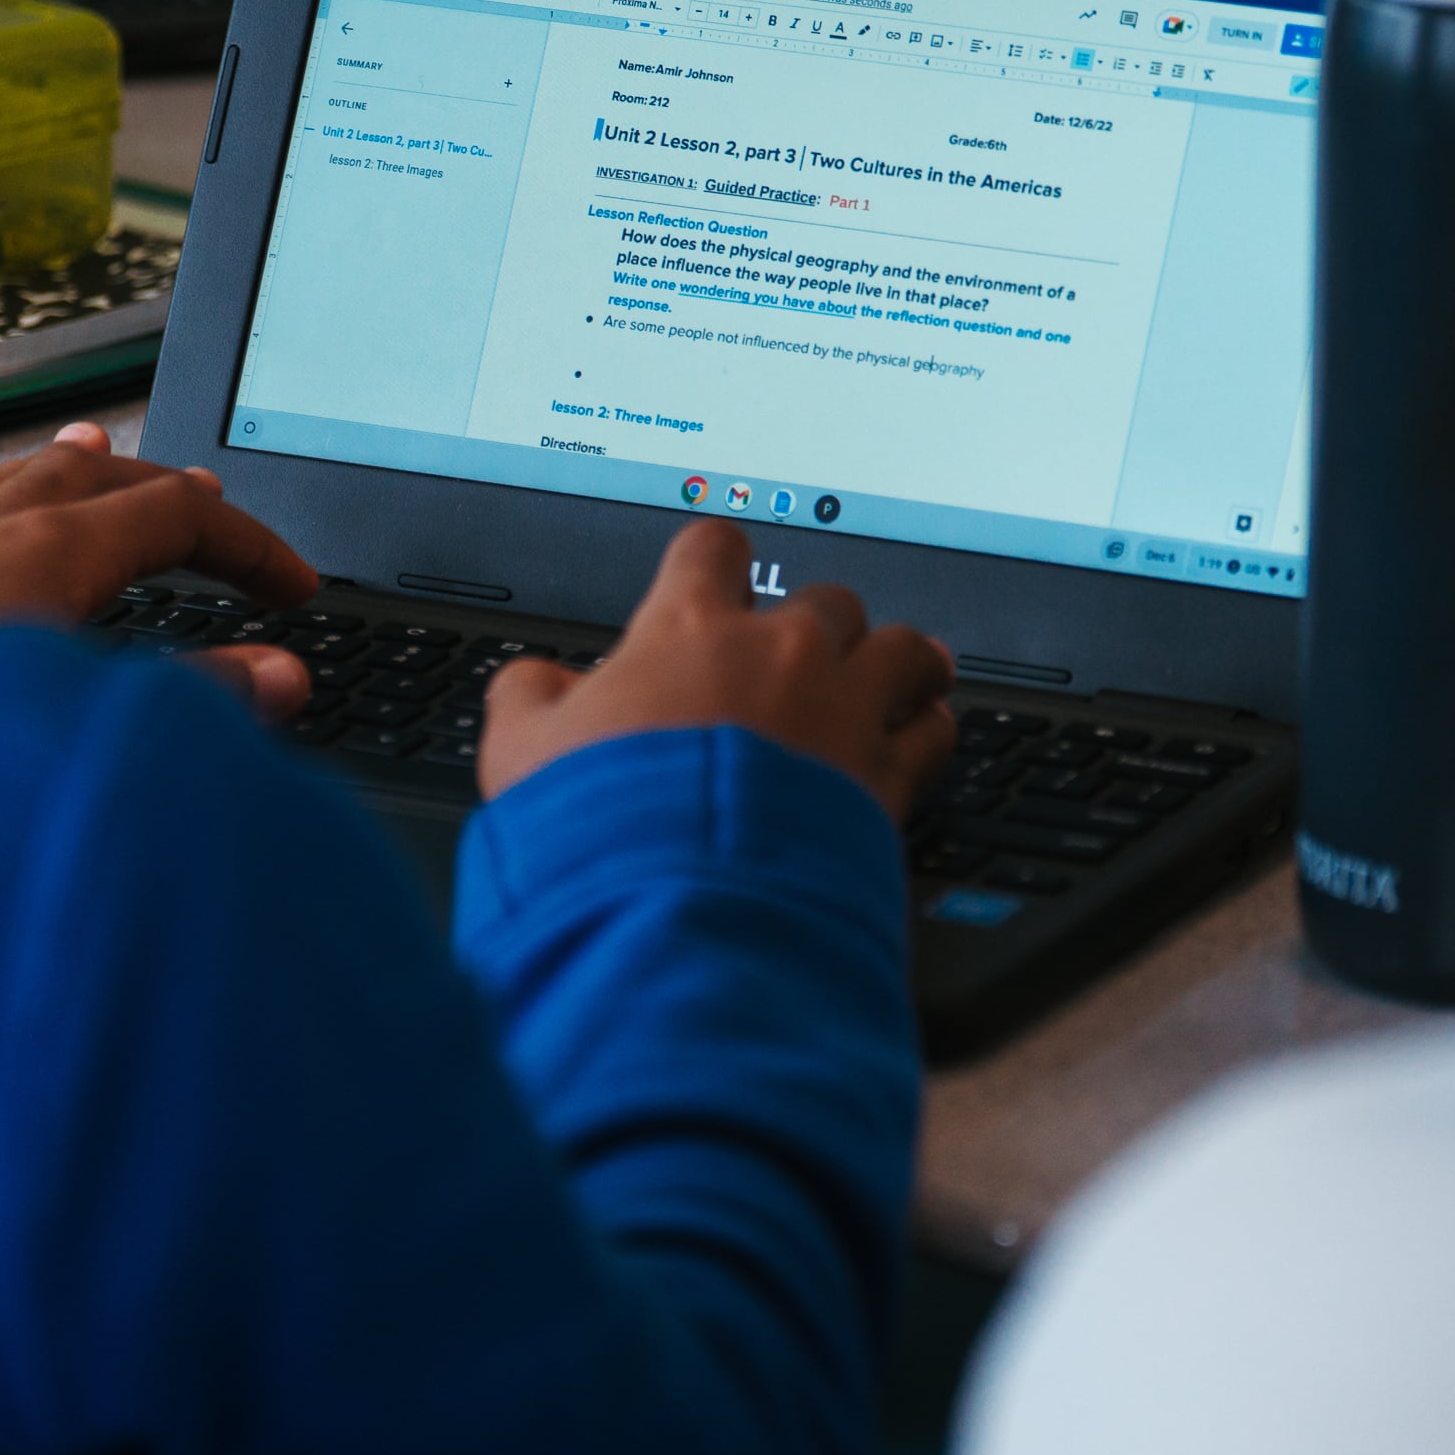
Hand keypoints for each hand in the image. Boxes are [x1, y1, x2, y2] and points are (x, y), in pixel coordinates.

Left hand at [0, 424, 320, 719]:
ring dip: (79, 475)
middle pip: (102, 478)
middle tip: (223, 517)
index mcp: (49, 551)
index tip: (295, 590)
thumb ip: (190, 701)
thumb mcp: (83, 722)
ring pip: (19, 480)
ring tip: (104, 453)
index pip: (179, 514)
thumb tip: (282, 678)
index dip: (252, 545)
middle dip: (171, 494)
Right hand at [479, 518, 955, 816]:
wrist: (681, 904)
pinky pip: (931, 729)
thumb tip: (533, 681)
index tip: (722, 568)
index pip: (713, 551)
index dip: (718, 557)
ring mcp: (841, 710)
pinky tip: (921, 734)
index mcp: (688, 632)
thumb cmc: (601, 827)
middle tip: (806, 652)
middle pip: (824, 599)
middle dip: (817, 622)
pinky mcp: (886, 776)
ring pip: (898, 649)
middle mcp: (777, 655)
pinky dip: (929, 726)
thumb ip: (529, 700)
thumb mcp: (523, 754)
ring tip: (894, 675)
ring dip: (893, 661)